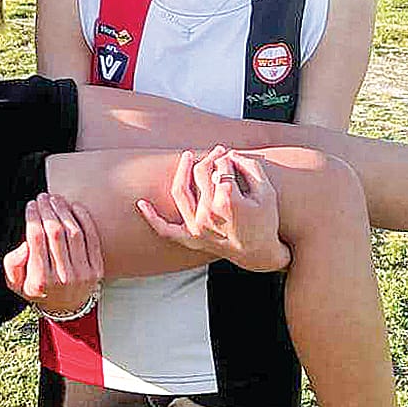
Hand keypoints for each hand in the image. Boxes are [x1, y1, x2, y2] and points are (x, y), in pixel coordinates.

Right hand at [3, 193, 103, 311]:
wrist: (67, 309)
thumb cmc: (39, 291)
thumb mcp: (16, 284)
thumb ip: (12, 264)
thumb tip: (24, 245)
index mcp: (40, 281)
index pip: (36, 239)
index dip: (33, 217)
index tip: (31, 205)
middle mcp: (62, 278)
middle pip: (55, 233)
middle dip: (48, 210)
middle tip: (43, 197)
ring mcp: (82, 274)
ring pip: (73, 233)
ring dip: (64, 211)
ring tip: (56, 199)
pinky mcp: (97, 269)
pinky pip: (92, 238)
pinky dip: (84, 219)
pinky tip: (75, 207)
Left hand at [137, 147, 289, 272]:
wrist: (259, 254)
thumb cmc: (265, 221)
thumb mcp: (267, 192)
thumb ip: (250, 168)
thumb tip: (230, 154)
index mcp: (228, 202)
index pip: (220, 169)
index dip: (226, 159)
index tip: (231, 158)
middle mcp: (207, 214)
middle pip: (200, 175)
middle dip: (209, 159)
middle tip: (218, 152)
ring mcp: (196, 227)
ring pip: (180, 192)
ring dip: (182, 170)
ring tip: (187, 156)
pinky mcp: (190, 238)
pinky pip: (165, 229)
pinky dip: (152, 217)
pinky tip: (140, 204)